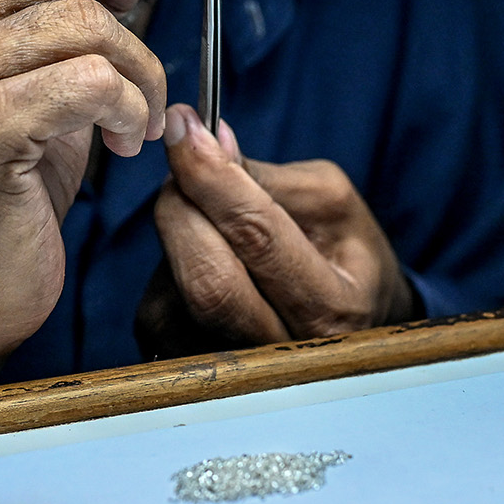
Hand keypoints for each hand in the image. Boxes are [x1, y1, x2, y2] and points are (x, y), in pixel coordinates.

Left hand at [136, 105, 417, 358]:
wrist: (346, 327)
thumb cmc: (343, 256)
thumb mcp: (330, 203)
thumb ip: (268, 177)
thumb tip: (209, 142)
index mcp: (332, 310)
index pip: (258, 239)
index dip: (214, 178)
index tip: (184, 127)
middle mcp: (281, 356)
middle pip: (205, 278)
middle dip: (181, 205)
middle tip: (183, 163)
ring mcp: (231, 376)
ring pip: (173, 291)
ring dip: (179, 237)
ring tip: (212, 225)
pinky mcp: (186, 375)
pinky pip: (157, 307)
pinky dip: (170, 268)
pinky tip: (201, 263)